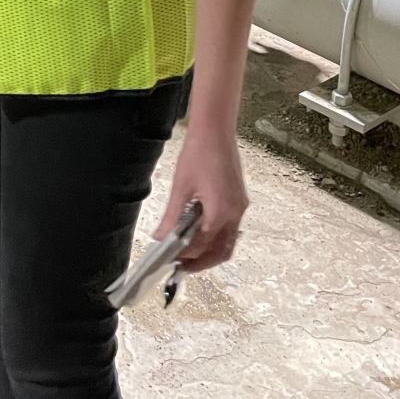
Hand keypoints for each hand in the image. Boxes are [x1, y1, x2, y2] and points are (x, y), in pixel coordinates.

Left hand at [153, 124, 247, 273]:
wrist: (215, 131)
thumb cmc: (198, 154)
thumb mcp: (181, 187)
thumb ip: (171, 216)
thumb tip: (160, 237)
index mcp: (219, 213)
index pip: (202, 246)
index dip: (186, 256)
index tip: (171, 260)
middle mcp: (234, 214)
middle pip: (222, 251)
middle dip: (203, 262)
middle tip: (183, 267)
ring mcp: (239, 207)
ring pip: (229, 241)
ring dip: (211, 252)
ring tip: (189, 254)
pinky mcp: (239, 200)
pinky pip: (231, 228)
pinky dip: (217, 237)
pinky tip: (200, 233)